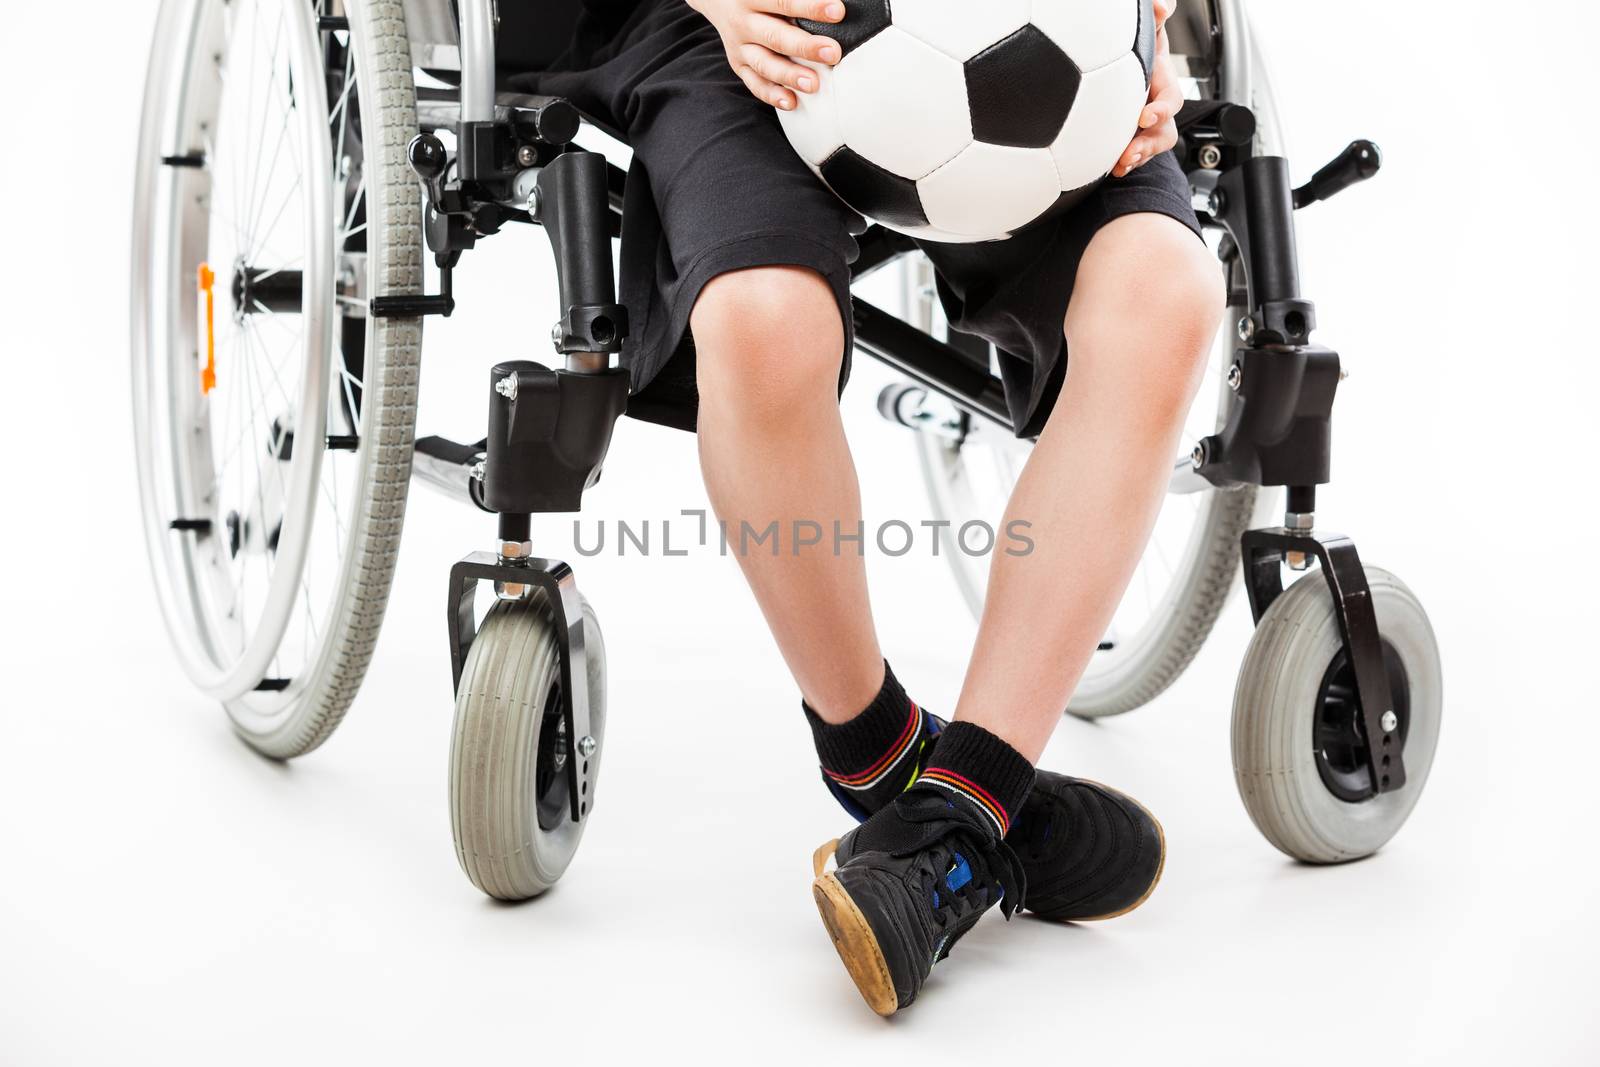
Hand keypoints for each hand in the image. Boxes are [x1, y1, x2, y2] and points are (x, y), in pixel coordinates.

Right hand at [688, 0, 845, 110]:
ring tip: (814, 84)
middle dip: (805, 46)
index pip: (783, 1)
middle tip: (833, 53)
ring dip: (789, 75)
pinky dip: (772, 95)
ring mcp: (740, 47)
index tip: (838, 12)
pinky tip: (792, 102)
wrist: (719, 0)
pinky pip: (755, 84)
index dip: (811, 7)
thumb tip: (834, 4)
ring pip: (764, 64)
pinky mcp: (739, 65)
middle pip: (775, 36)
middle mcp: (744, 22)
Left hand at [1114, 0, 1182, 176]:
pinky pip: (1134, 155)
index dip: (1162, 110)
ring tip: (1120, 165)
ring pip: (1150, 147)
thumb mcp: (1147, 30)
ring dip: (1138, 158)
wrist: (1120, 65)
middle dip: (1149, 144)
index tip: (1144, 117)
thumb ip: (1155, 17)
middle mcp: (1157, 106)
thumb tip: (1162, 5)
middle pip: (1164, 132)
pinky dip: (1124, 164)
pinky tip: (1109, 170)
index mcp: (1162, 82)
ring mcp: (1146, 125)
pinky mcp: (1131, 136)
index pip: (1171, 100)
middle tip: (1129, 151)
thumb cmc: (1136, 45)